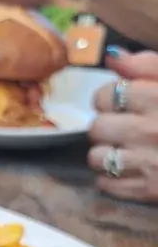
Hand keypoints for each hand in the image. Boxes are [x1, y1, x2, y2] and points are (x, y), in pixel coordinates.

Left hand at [88, 50, 157, 202]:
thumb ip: (149, 65)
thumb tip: (112, 57)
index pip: (104, 97)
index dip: (109, 99)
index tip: (121, 104)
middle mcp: (149, 130)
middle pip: (97, 128)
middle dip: (107, 127)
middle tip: (124, 128)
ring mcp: (148, 163)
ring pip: (97, 158)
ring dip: (106, 154)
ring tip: (126, 150)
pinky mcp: (148, 190)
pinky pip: (106, 184)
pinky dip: (112, 178)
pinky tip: (130, 169)